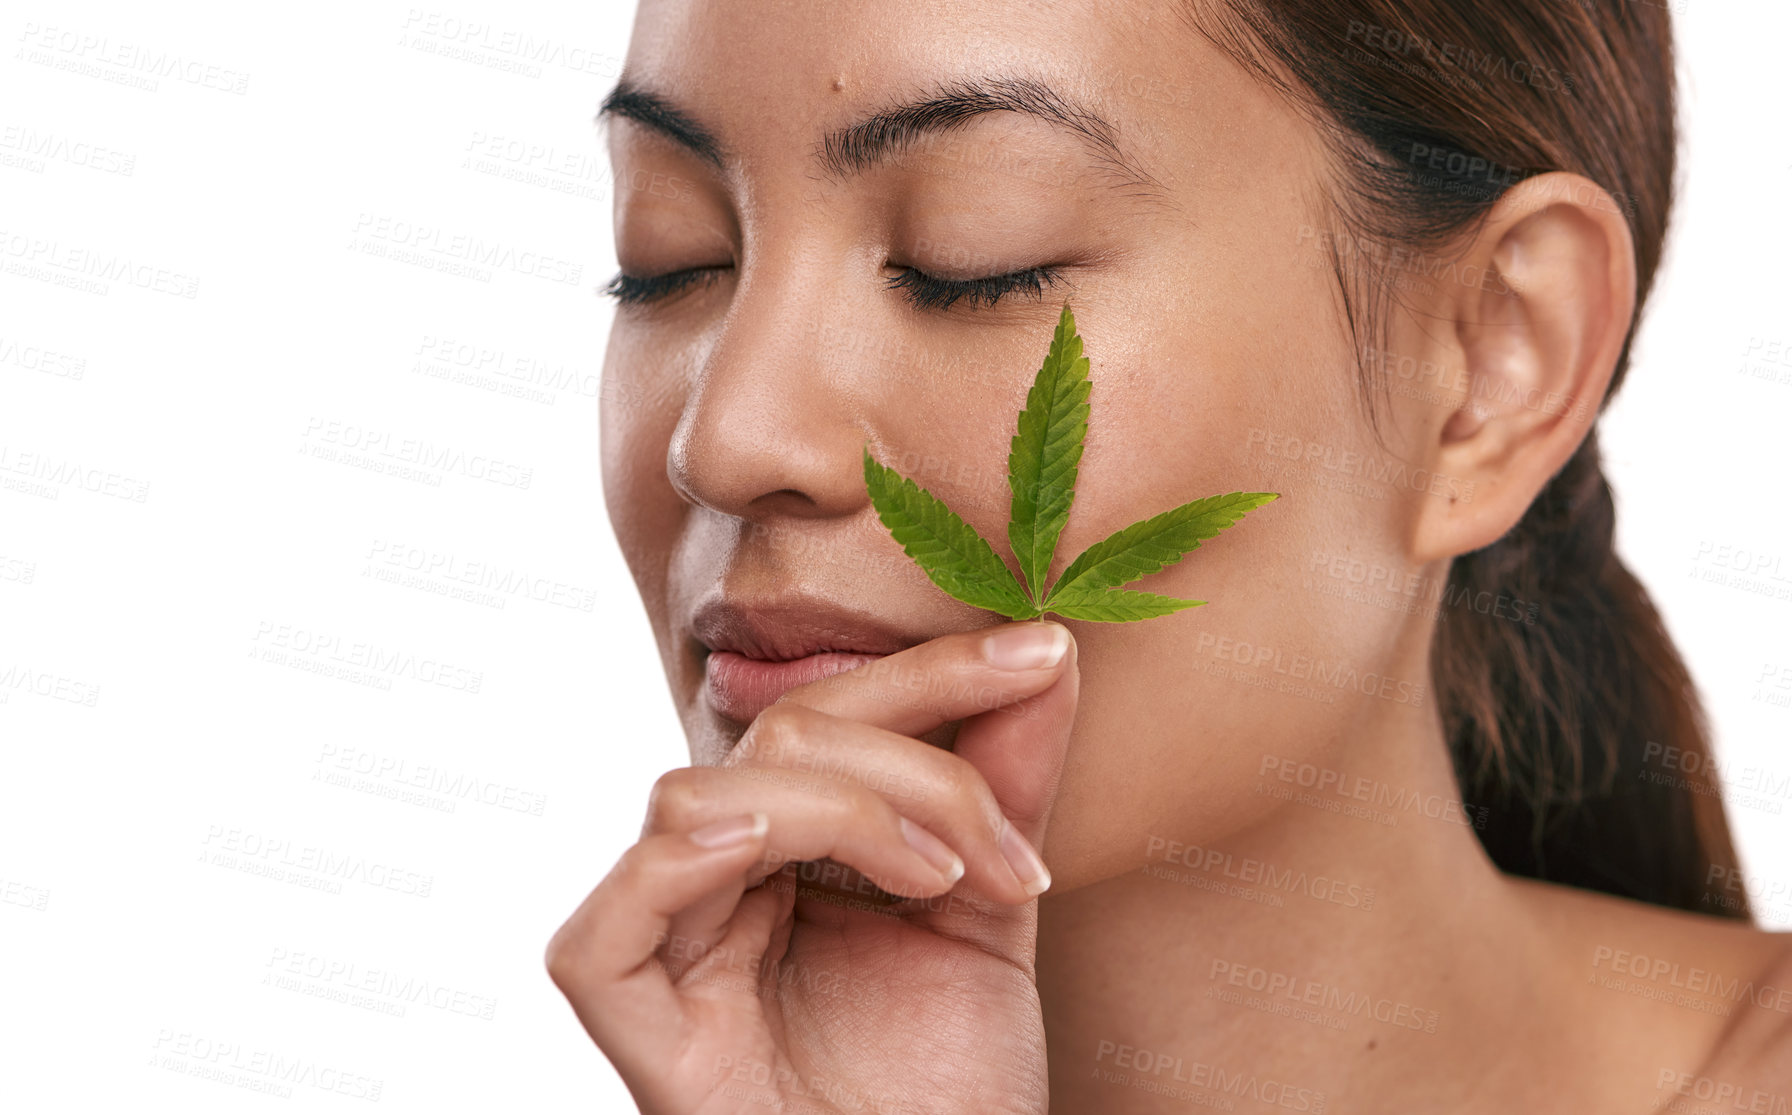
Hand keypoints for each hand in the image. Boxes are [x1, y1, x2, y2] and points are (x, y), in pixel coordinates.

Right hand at [546, 619, 1079, 1113]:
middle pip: (775, 738)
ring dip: (842, 812)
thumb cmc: (953, 1084)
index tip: (1043, 651)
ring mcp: (674, 959)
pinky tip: (760, 851)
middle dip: (915, 760)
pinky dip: (671, 869)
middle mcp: (722, 886)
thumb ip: (1008, 784)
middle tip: (1009, 852)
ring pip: (699, 800)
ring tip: (940, 882)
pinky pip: (598, 939)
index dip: (930, 672)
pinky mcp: (644, 1038)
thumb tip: (1048, 654)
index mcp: (790, 848)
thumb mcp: (994, 908)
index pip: (830, 714)